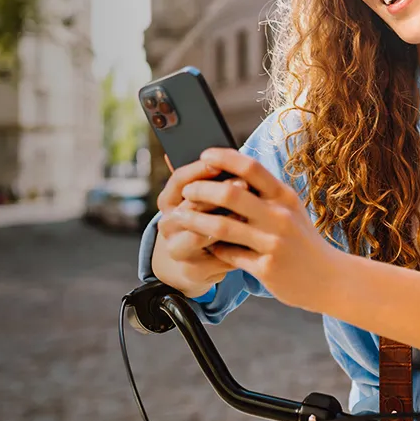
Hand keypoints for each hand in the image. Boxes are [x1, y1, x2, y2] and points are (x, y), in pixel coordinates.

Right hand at [153, 156, 249, 295]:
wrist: (194, 263)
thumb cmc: (205, 220)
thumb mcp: (202, 197)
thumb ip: (208, 177)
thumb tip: (214, 150)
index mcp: (168, 201)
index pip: (179, 181)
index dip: (198, 171)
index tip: (220, 163)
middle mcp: (167, 224)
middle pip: (189, 206)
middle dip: (218, 195)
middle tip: (244, 185)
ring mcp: (177, 249)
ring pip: (200, 233)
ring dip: (227, 223)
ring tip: (249, 213)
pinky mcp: (193, 270)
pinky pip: (218, 256)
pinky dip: (236, 248)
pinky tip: (253, 239)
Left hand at [173, 147, 339, 312]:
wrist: (332, 279)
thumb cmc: (302, 239)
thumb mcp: (289, 208)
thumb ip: (263, 191)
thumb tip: (228, 168)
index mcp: (284, 196)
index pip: (250, 167)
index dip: (223, 158)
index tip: (203, 156)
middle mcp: (280, 216)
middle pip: (230, 193)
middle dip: (201, 190)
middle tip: (185, 191)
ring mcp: (273, 243)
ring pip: (222, 226)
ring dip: (194, 219)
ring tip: (178, 217)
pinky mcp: (267, 269)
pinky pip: (228, 254)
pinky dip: (211, 247)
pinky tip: (201, 244)